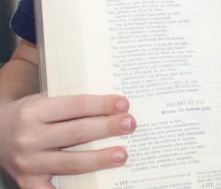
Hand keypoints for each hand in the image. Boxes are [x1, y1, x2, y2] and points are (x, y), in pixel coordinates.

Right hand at [0, 93, 134, 188]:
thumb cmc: (31, 115)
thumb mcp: (44, 101)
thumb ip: (71, 106)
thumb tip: (114, 108)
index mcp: (35, 111)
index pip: (75, 106)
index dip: (101, 105)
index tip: (124, 104)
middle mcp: (29, 137)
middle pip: (76, 133)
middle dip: (107, 128)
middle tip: (131, 124)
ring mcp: (27, 163)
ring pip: (69, 163)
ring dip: (99, 159)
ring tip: (122, 154)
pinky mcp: (27, 183)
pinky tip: (97, 186)